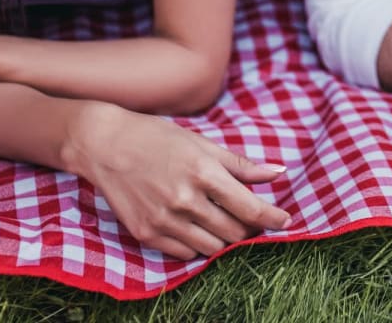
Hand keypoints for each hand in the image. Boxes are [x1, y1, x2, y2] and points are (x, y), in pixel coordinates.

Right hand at [68, 105, 291, 259]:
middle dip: (249, 228)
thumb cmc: (158, 138)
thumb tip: (279, 173)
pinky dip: (198, 244)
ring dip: (224, 238)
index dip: (272, 217)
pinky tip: (195, 226)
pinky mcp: (146, 234)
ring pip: (212, 247)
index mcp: (203, 172)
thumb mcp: (202, 143)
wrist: (106, 145)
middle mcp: (185, 200)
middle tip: (250, 218)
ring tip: (222, 221)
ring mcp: (164, 220)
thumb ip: (240, 164)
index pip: (250, 208)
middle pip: (234, 232)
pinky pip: (186, 254)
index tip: (285, 220)